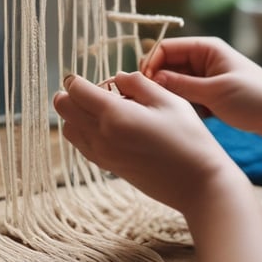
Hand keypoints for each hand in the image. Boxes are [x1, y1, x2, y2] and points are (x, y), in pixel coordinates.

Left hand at [53, 71, 238, 215]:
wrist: (198, 185)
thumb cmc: (189, 139)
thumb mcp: (169, 101)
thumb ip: (138, 83)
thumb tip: (117, 76)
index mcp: (114, 115)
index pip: (75, 91)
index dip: (75, 79)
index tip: (85, 76)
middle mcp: (101, 136)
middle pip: (63, 109)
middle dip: (70, 94)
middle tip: (94, 90)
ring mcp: (102, 154)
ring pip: (68, 128)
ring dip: (75, 114)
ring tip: (102, 109)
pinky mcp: (107, 167)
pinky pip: (81, 145)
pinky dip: (83, 131)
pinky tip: (109, 127)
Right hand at [142, 36, 261, 132]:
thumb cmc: (255, 97)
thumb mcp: (214, 91)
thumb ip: (180, 84)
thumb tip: (151, 79)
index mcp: (205, 48)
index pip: (165, 48)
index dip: (151, 64)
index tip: (145, 85)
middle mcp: (203, 58)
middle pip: (167, 66)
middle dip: (161, 83)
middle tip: (160, 103)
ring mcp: (205, 76)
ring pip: (175, 83)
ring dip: (176, 97)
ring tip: (186, 111)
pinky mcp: (209, 93)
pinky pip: (187, 96)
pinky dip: (188, 106)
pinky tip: (199, 117)